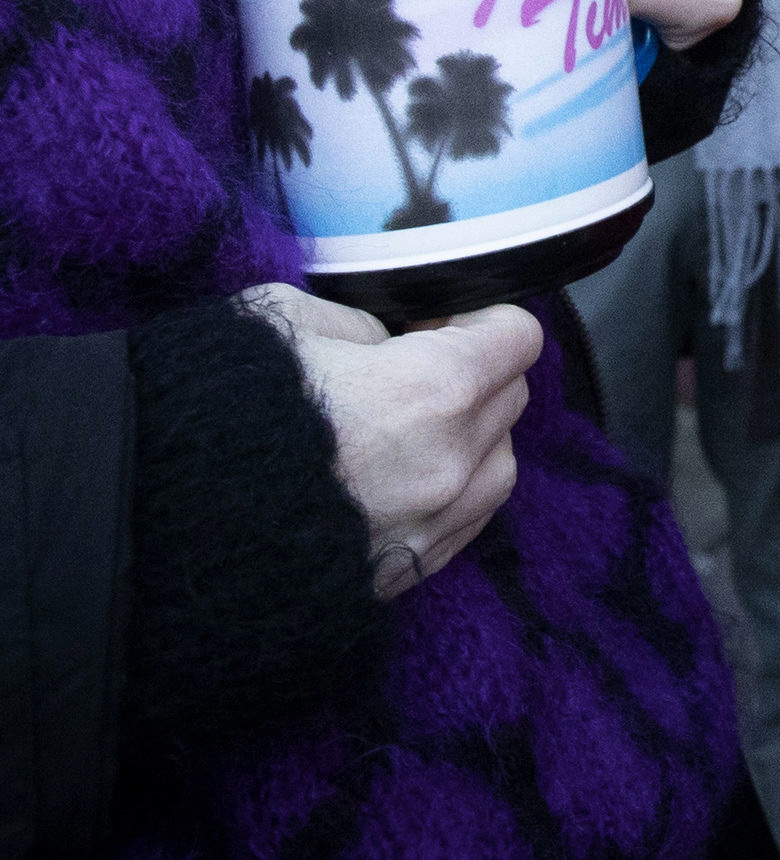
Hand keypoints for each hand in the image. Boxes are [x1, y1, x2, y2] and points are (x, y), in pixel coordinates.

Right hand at [242, 286, 542, 597]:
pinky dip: (452, 495)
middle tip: (413, 369)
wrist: (147, 525)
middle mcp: (447, 463)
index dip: (482, 320)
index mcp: (433, 390)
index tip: (439, 323)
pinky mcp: (399, 575)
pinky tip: (399, 479)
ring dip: (472, 439)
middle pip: (509, 399)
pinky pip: (464, 524)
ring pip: (498, 466)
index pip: (516, 338)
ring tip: (407, 430)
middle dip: (475, 374)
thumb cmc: (212, 411)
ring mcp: (427, 526)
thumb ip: (361, 324)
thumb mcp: (286, 319)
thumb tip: (387, 343)